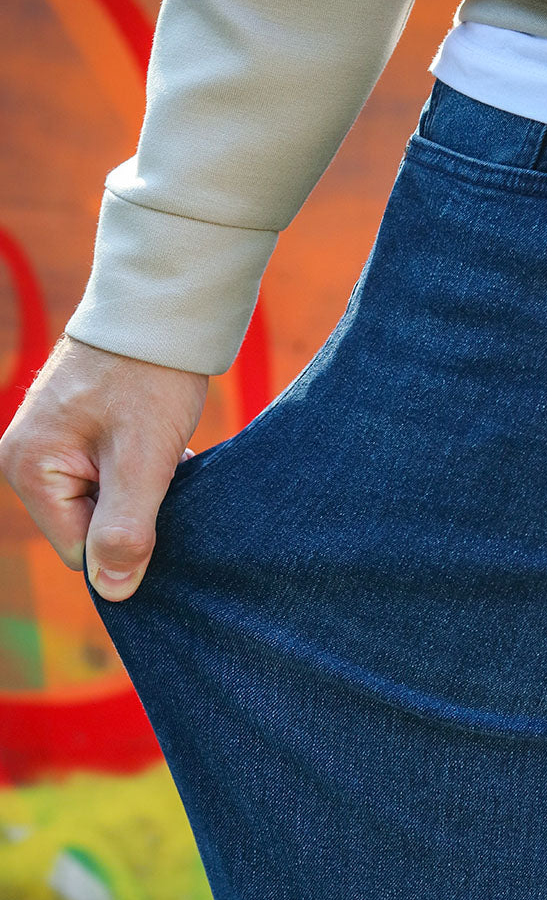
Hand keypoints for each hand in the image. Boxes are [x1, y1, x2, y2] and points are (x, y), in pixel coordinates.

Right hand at [0, 332, 208, 600]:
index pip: (79, 552)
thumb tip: (112, 589)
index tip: (159, 507)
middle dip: (134, 516)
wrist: (162, 310)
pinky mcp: (75, 434)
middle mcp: (26, 458)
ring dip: (143, 495)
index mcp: (28, 469)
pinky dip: (141, 475)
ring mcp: (48, 445)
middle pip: (87, 529)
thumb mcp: (143, 461)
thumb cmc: (151, 379)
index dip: (126, 543)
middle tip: (166, 477)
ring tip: (165, 459)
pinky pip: (108, 479)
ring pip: (104, 505)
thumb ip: (125, 529)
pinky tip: (164, 452)